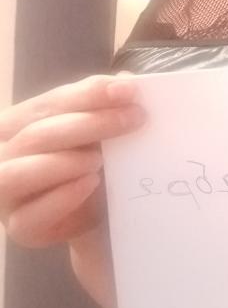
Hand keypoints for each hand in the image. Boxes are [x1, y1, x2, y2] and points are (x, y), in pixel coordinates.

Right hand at [0, 74, 144, 247]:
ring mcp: (7, 193)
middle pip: (39, 133)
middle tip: (135, 119)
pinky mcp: (20, 227)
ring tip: (100, 158)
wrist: (97, 212)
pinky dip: (62, 198)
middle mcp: (6, 153)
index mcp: (20, 122)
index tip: (129, 90)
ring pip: (20, 172)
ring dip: (64, 162)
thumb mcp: (100, 130)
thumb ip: (107, 104)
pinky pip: (31, 215)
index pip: (51, 102)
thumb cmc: (92, 161)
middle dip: (90, 123)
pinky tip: (90, 184)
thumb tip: (125, 80)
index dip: (89, 94)